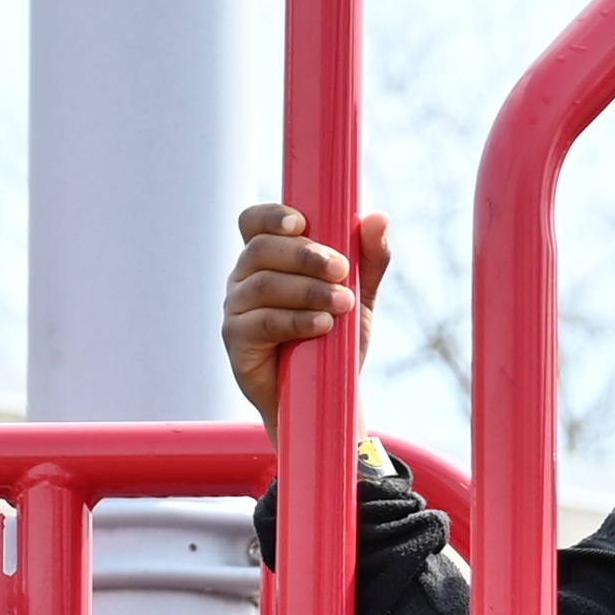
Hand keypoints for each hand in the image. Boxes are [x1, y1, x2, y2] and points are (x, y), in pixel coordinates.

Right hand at [223, 201, 392, 429]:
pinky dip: (296, 320)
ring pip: (263, 284)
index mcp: (267, 258)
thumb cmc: (335, 341)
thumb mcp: (360, 296)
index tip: (302, 223)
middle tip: (342, 270)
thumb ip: (369, 259)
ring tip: (342, 303)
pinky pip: (262, 322)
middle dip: (305, 256)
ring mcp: (236, 308)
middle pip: (262, 249)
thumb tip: (378, 217)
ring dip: (307, 290)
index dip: (272, 216)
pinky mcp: (236, 340)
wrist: (325, 399)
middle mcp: (245, 278)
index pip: (255, 222)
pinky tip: (322, 325)